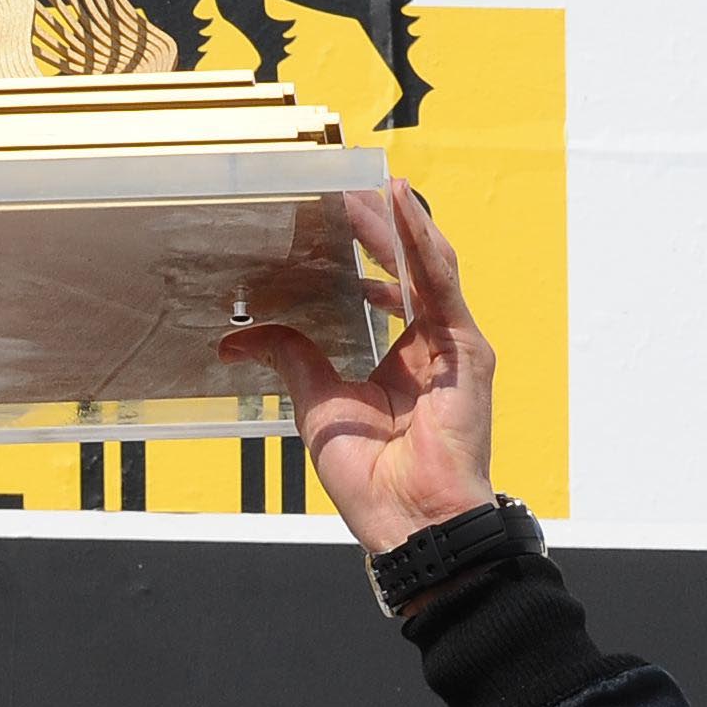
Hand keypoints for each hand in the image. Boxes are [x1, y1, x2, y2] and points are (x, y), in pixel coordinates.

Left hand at [218, 179, 496, 554]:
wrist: (409, 522)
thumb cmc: (373, 478)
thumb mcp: (317, 402)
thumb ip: (290, 356)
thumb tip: (239, 335)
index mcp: (402, 358)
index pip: (384, 286)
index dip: (358, 249)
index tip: (324, 218)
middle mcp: (433, 345)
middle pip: (405, 266)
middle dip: (373, 225)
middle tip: (340, 187)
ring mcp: (454, 345)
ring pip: (425, 263)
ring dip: (393, 221)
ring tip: (364, 184)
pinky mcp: (468, 349)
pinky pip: (442, 281)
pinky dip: (420, 239)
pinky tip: (397, 206)